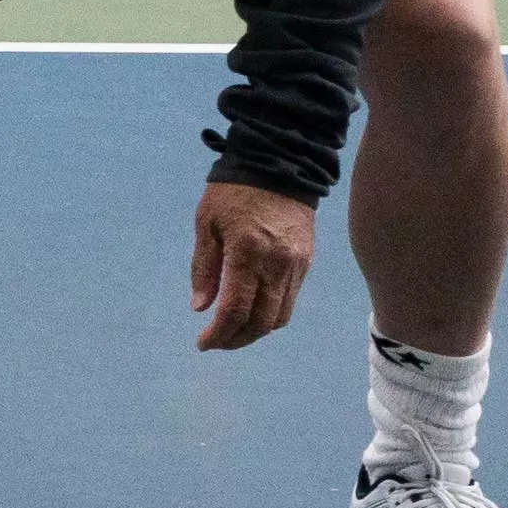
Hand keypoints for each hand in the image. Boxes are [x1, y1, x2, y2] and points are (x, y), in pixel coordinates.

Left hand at [188, 179, 316, 350]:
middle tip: (216, 341)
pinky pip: (290, 301)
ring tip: (232, 331)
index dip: (219, 333)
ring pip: (279, 317)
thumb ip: (204, 267)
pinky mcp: (306, 263)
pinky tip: (253, 311)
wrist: (280, 165)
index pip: (235, 309)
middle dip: (237, 339)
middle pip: (261, 322)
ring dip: (255, 332)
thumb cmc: (232, 192)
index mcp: (247, 253)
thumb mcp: (206, 223)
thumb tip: (201, 307)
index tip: (203, 343)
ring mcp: (295, 266)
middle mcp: (276, 265)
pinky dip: (270, 314)